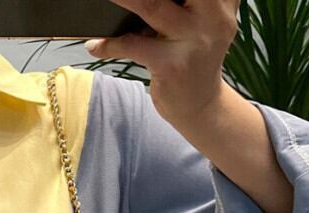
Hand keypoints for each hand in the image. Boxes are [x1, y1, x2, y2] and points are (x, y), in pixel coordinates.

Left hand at [84, 0, 238, 125]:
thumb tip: (137, 0)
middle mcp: (214, 16)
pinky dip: (110, 44)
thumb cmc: (193, 55)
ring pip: (152, 6)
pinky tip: (95, 44)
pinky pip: (134, 46)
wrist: (200, 106)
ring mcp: (193, 42)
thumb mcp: (204, 19)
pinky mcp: (172, 66)